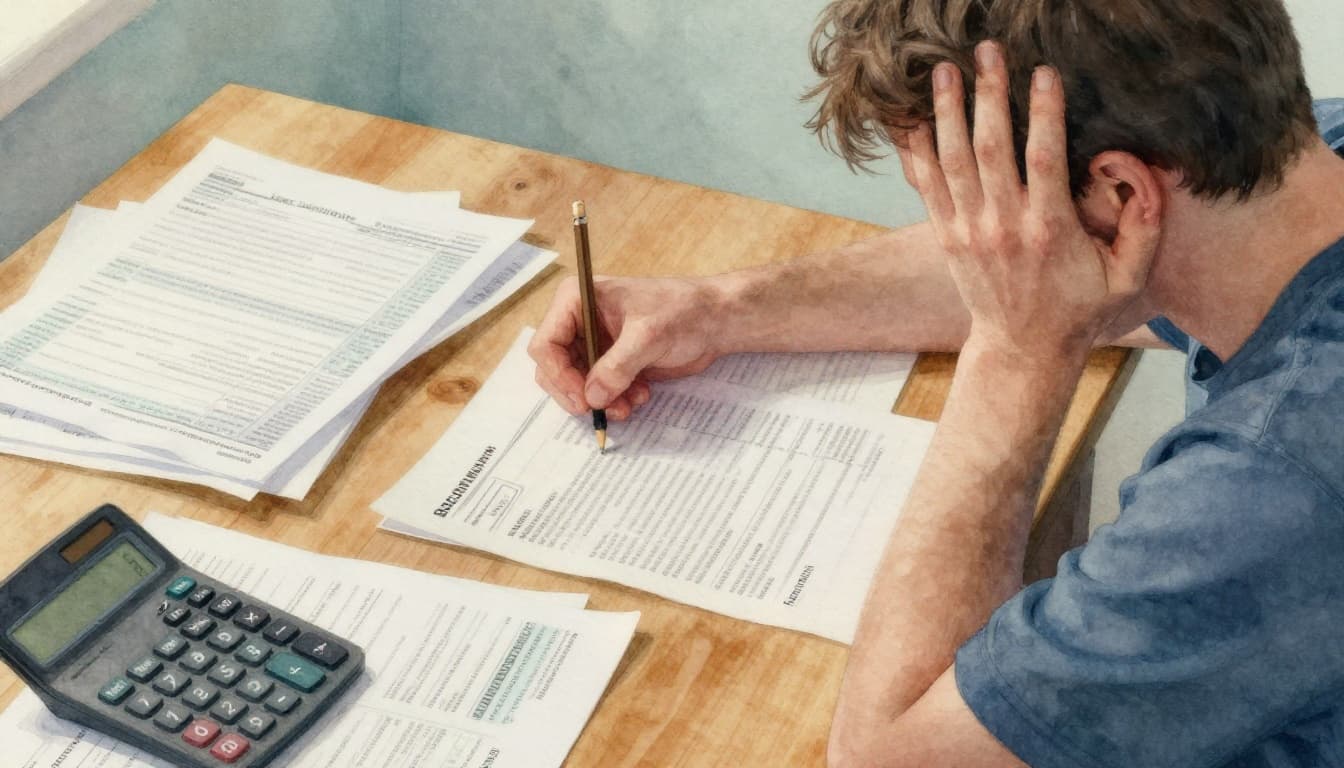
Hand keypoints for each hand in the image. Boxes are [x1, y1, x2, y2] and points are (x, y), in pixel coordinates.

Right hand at [528, 275, 724, 419]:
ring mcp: (593, 343)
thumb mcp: (647, 337)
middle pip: (554, 368)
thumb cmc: (682, 311)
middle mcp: (578, 321)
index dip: (559, 376)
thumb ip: (616, 368)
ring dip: (600, 400)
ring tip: (629, 404)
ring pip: (576, 384)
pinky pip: (598, 390)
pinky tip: (639, 395)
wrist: (714, 320)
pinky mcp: (610, 362)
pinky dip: (614, 400)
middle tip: (601, 411)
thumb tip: (592, 397)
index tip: (583, 399)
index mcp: (577, 300)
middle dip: (578, 393)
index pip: (546, 344)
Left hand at [903, 42, 1160, 363]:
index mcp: (1049, 230)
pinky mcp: (947, 235)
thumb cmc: (1080, 308)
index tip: (1043, 72)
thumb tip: (1139, 169)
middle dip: (988, 96)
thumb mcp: (1128, 277)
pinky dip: (915, 151)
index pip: (1043, 160)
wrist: (1023, 347)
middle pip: (990, 150)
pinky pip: (925, 186)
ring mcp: (969, 230)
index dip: (1043, 114)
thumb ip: (1144, 225)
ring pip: (952, 162)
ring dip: (947, 113)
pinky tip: (909, 116)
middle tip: (988, 52)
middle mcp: (1003, 227)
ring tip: (944, 70)